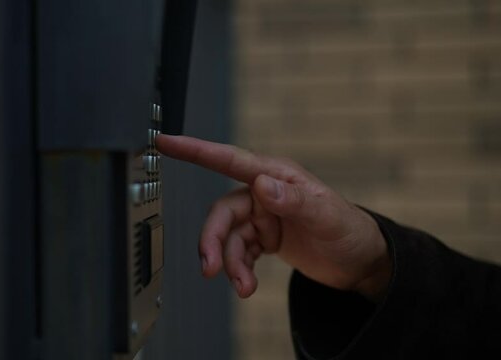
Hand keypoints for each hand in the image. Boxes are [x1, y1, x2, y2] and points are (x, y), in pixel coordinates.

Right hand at [156, 135, 390, 301]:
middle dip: (214, 240)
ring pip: (228, 237)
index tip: (167, 142)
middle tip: (211, 267)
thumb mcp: (326, 215)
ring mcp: (261, 216)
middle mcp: (263, 193)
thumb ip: (293, 200)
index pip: (229, 159)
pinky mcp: (263, 238)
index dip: (196, 150)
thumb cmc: (349, 230)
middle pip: (223, 212)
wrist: (360, 262)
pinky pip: (239, 252)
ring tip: (243, 285)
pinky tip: (247, 284)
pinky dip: (239, 269)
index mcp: (276, 176)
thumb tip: (261, 186)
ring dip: (230, 263)